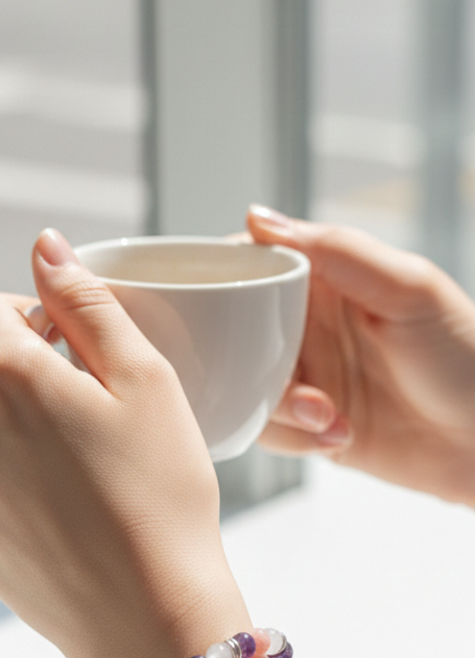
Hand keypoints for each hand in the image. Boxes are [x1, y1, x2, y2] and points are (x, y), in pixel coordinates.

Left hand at [0, 230, 247, 657]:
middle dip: (31, 378)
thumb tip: (46, 247)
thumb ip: (87, 302)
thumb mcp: (144, 378)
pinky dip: (17, 487)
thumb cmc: (159, 497)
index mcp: (2, 376)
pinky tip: (71, 514)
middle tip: (99, 417)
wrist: (148, 617)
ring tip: (89, 472)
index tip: (79, 352)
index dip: (38, 320)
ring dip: (22, 433)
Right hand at [247, 205, 474, 505]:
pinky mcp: (307, 424)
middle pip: (233, 333)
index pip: (249, 265)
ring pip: (243, 386)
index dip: (222, 284)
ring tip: (328, 414)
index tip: (208, 307)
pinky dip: (294, 438)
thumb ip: (337, 251)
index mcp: (326, 278)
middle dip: (246, 363)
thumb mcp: (409, 288)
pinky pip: (266, 429)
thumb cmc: (466, 357)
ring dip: (278, 408)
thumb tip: (257, 218)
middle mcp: (307, 324)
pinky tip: (337, 435)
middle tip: (293, 380)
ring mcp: (306, 376)